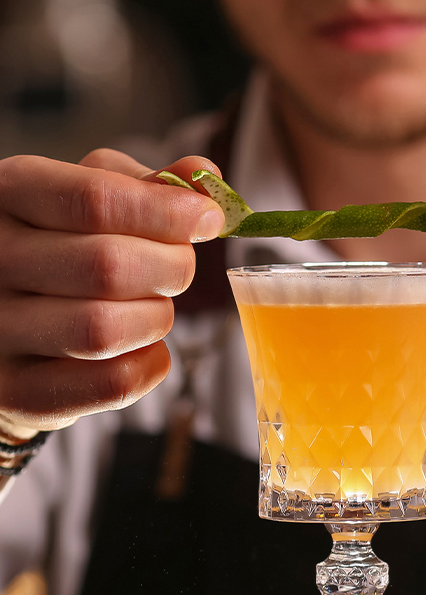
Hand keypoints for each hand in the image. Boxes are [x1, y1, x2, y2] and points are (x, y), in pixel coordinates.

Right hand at [0, 150, 224, 439]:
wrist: (7, 328)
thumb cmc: (62, 251)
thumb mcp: (92, 200)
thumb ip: (146, 186)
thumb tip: (204, 175)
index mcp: (8, 194)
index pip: (93, 199)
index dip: (165, 212)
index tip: (207, 219)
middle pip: (107, 266)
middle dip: (170, 268)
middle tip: (179, 268)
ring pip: (106, 329)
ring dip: (157, 318)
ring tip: (155, 307)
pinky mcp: (21, 390)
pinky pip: (111, 382)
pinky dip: (148, 364)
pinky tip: (143, 346)